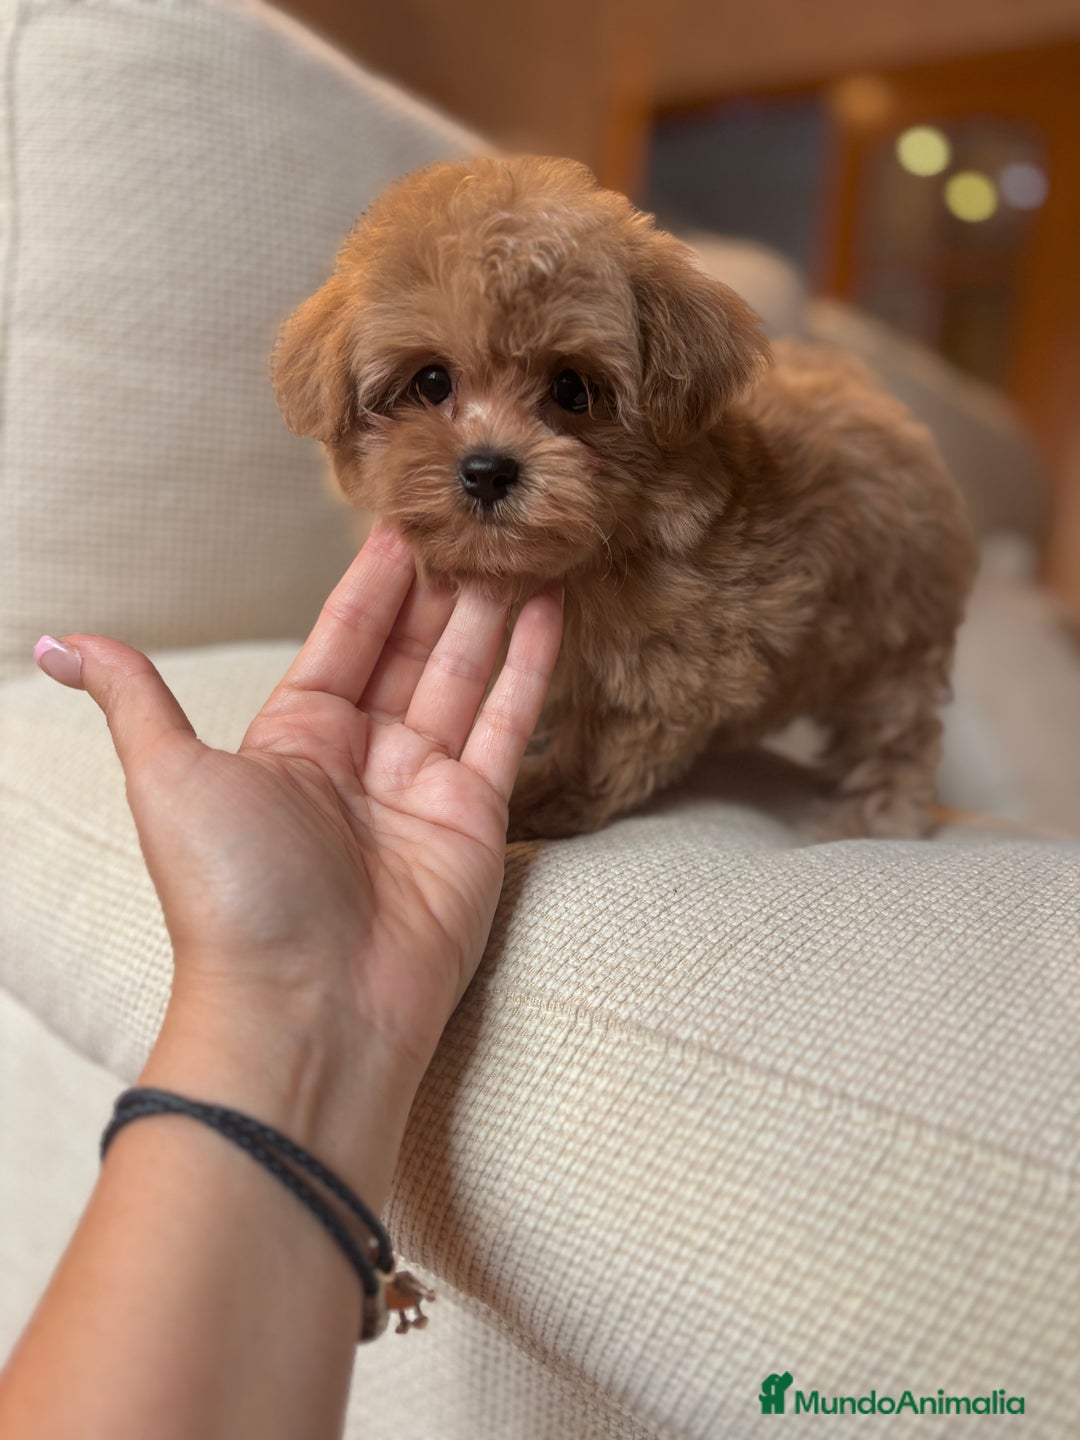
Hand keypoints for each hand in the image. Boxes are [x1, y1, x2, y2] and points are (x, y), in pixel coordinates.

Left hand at [36, 525, 562, 1077]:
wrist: (304, 1008)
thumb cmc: (230, 897)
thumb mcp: (167, 777)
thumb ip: (137, 697)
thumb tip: (59, 645)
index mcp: (295, 736)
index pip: (344, 635)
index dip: (374, 578)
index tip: (403, 517)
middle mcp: (363, 753)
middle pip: (411, 647)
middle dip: (442, 583)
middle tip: (475, 515)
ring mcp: (425, 784)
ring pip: (466, 673)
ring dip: (492, 609)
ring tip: (520, 542)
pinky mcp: (478, 816)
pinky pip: (508, 724)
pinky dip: (532, 665)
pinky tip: (550, 608)